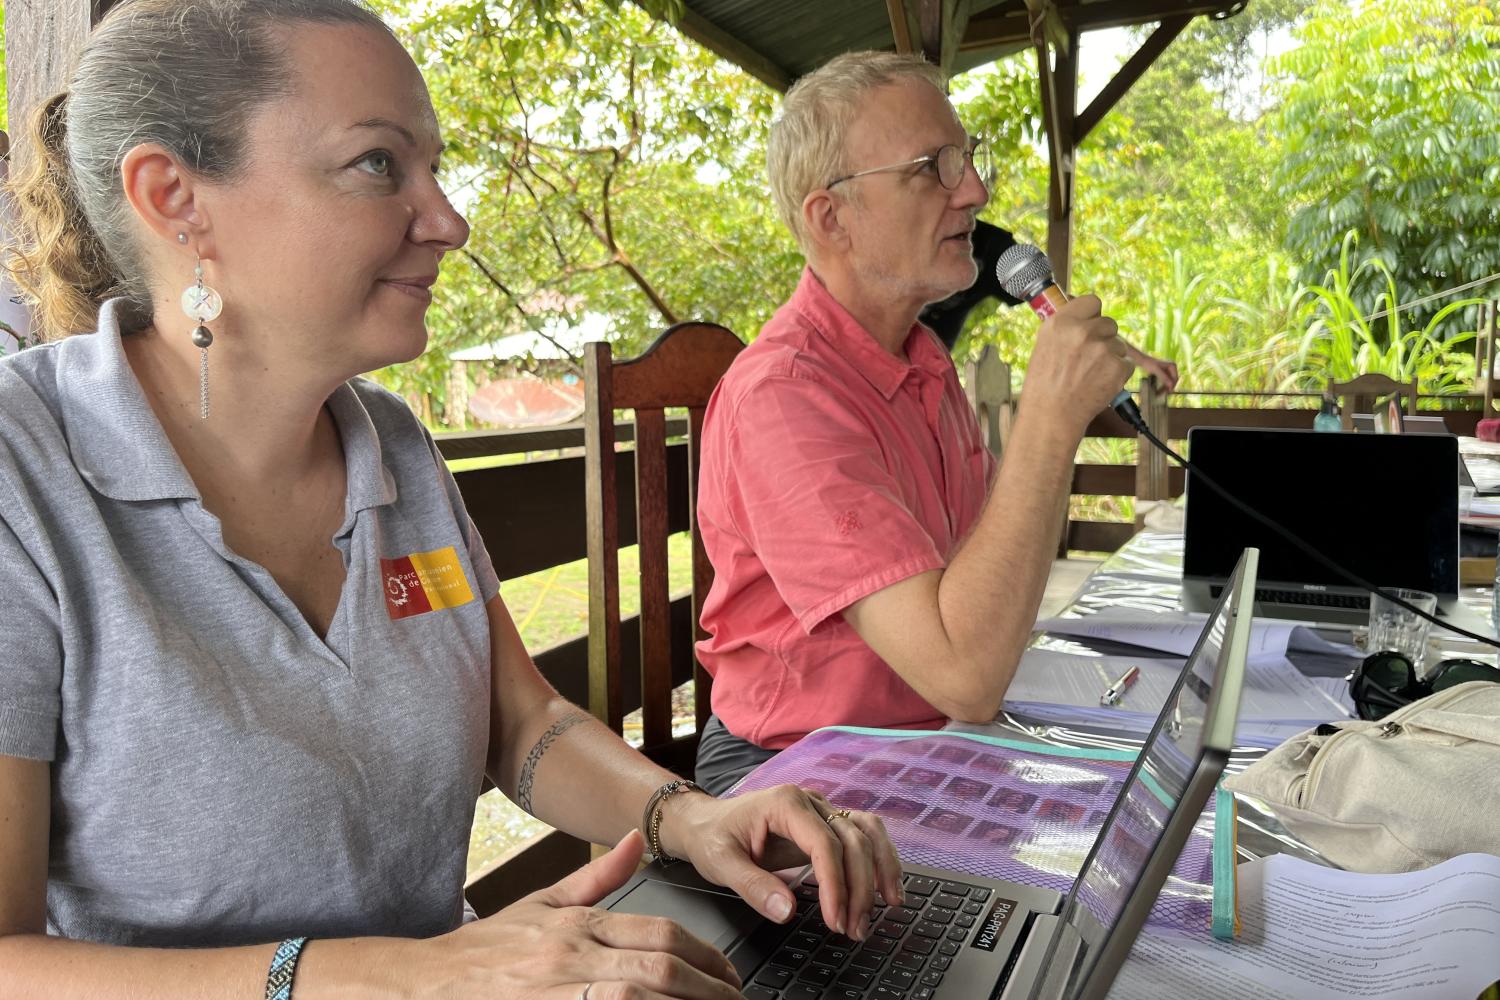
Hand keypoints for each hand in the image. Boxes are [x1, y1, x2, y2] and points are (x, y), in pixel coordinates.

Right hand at [421, 830, 741, 998]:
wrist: (425, 986)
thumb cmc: (486, 952)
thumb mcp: (542, 904)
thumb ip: (598, 877)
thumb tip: (637, 839)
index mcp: (577, 925)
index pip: (660, 933)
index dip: (706, 956)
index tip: (729, 976)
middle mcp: (571, 957)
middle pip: (660, 971)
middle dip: (709, 991)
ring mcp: (557, 993)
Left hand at [660, 784, 904, 942]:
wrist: (706, 822)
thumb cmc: (712, 838)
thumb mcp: (722, 863)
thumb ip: (754, 886)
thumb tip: (787, 911)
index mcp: (784, 804)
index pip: (824, 843)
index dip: (835, 884)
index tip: (835, 920)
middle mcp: (810, 801)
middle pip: (852, 839)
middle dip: (859, 887)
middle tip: (855, 928)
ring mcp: (822, 808)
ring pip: (867, 832)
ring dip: (881, 869)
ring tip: (888, 906)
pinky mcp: (827, 823)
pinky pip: (863, 834)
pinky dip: (880, 858)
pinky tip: (886, 886)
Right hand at [1019, 294, 1132, 433]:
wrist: (1051, 417)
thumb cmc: (1043, 386)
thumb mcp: (1044, 347)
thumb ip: (1064, 329)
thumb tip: (1082, 317)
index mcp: (1060, 322)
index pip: (1092, 301)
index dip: (1092, 315)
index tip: (1089, 324)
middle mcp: (1082, 331)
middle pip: (1109, 323)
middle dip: (1103, 338)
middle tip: (1088, 358)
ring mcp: (1102, 349)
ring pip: (1118, 344)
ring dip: (1110, 357)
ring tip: (1090, 375)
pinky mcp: (1117, 366)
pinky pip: (1126, 363)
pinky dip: (1117, 373)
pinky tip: (1099, 383)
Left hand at [1123, 343, 1179, 393]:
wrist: (1142, 360)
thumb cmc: (1148, 364)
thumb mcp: (1156, 370)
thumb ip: (1164, 377)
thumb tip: (1171, 385)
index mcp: (1172, 365)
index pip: (1175, 378)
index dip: (1172, 385)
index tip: (1168, 392)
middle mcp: (1172, 367)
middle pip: (1173, 380)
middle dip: (1168, 387)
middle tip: (1163, 394)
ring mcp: (1168, 370)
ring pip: (1169, 382)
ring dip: (1165, 387)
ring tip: (1160, 393)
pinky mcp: (1164, 373)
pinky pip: (1165, 381)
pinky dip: (1162, 385)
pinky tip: (1159, 390)